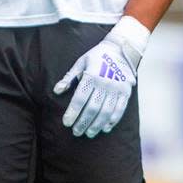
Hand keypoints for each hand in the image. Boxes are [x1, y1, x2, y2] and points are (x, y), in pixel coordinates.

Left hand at [54, 15, 149, 137]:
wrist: (120, 49)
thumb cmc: (96, 56)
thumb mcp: (80, 62)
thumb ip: (69, 78)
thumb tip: (56, 91)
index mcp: (92, 75)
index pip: (80, 99)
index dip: (73, 112)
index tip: (66, 123)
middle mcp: (105, 83)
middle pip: (92, 108)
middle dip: (83, 122)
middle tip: (76, 132)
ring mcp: (117, 88)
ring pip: (106, 112)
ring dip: (97, 125)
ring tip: (89, 133)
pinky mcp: (126, 92)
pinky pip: (119, 110)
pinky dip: (112, 121)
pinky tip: (105, 128)